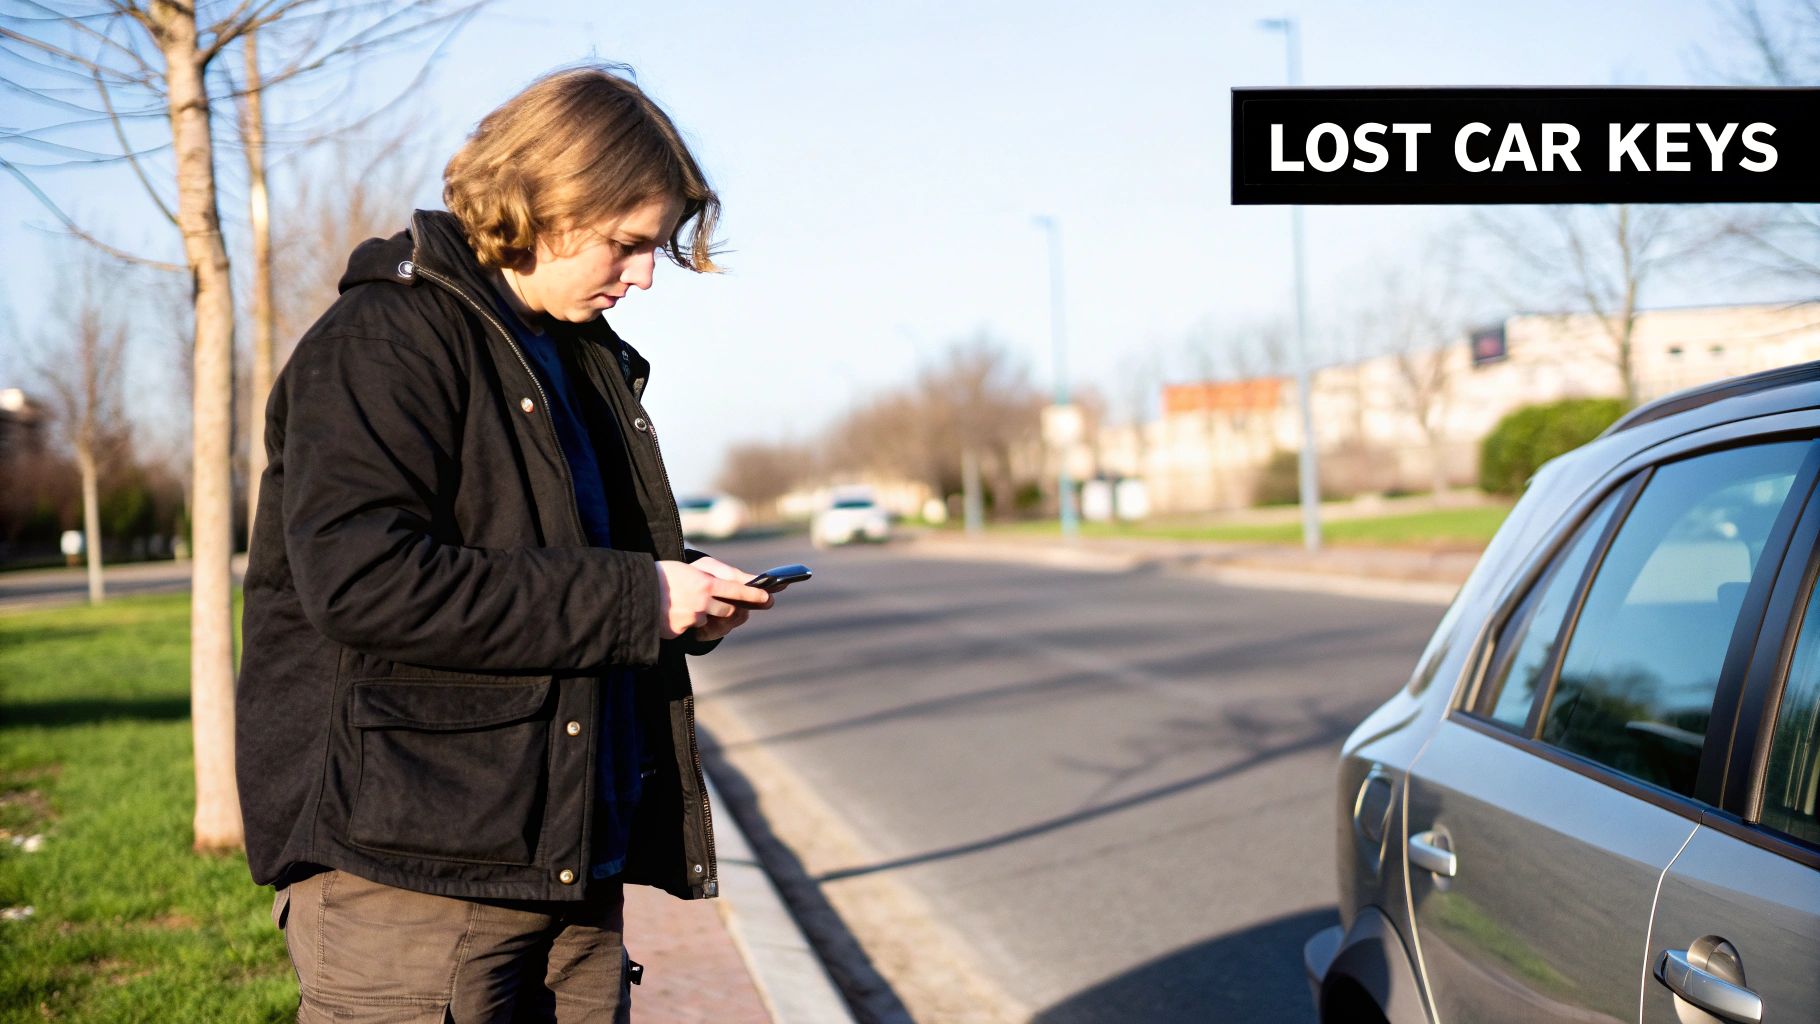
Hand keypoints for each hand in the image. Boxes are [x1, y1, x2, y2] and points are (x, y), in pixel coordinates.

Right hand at [653, 559, 772, 640]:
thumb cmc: (663, 575)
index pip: (737, 590)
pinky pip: (689, 628)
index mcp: (705, 583)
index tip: (768, 598)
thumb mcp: (689, 569)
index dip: (754, 595)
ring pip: (707, 620)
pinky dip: (682, 622)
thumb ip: (713, 578)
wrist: (632, 590)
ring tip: (682, 602)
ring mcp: (691, 619)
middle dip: (724, 608)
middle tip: (711, 600)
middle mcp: (702, 602)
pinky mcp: (679, 631)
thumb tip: (737, 585)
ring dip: (699, 614)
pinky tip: (670, 611)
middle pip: (728, 611)